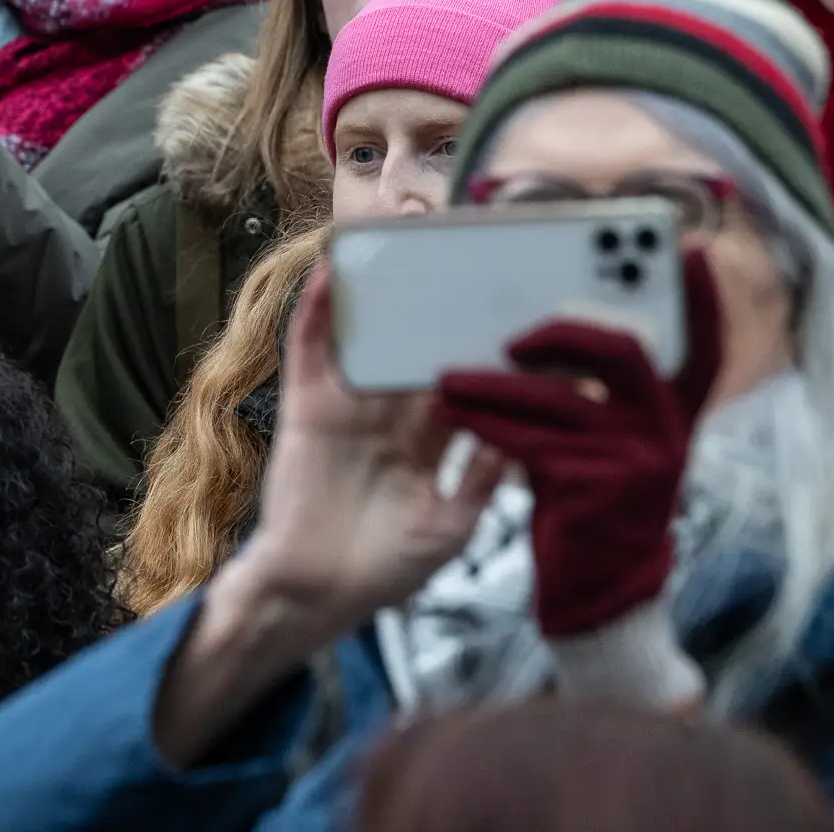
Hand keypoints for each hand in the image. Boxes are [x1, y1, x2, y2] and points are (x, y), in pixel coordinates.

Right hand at [233, 279, 510, 638]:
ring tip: (403, 239)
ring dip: (381, 292)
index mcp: (426, 443)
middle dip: (442, 307)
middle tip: (472, 257)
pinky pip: (312, 351)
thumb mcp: (453, 525)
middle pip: (417, 349)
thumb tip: (521, 432)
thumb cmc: (385, 569)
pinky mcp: (309, 407)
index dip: (489, 352)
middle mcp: (389, 417)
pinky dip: (321, 311)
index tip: (524, 317)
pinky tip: (337, 270)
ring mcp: (348, 409)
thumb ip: (483, 477)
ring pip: (369, 339)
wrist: (318, 594)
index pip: (464, 384)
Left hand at [435, 249, 723, 638]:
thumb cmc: (599, 506)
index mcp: (676, 417)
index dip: (701, 301)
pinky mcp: (591, 488)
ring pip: (559, 398)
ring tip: (449, 378)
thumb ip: (607, 398)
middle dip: (561, 331)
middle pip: (624, 352)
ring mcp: (634, 462)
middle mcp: (666, 433)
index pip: (703, 349)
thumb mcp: (621, 449)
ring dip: (495, 384)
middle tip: (512, 334)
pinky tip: (455, 414)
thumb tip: (545, 331)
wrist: (603, 593)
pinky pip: (528, 439)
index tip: (686, 252)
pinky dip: (485, 423)